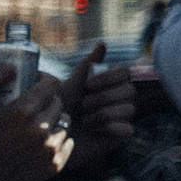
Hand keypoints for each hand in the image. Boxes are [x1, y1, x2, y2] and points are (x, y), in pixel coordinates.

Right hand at [0, 69, 72, 180]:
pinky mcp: (55, 165)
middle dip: (45, 100)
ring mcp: (50, 149)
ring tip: (34, 125)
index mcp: (21, 112)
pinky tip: (39, 142)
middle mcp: (41, 130)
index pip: (51, 84)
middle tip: (30, 106)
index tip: (34, 83)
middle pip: (58, 102)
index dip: (43, 80)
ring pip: (64, 122)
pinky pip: (67, 142)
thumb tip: (10, 67)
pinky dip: (57, 140)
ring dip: (52, 120)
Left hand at [62, 42, 135, 158]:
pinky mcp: (121, 134)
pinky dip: (110, 127)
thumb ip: (87, 66)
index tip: (88, 85)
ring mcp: (122, 116)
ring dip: (104, 113)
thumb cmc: (58, 109)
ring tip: (85, 120)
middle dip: (104, 97)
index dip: (109, 77)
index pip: (125, 72)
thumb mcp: (70, 85)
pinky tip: (94, 130)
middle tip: (83, 106)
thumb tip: (102, 42)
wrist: (50, 137)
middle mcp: (120, 98)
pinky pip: (128, 128)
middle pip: (130, 90)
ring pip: (129, 109)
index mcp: (110, 84)